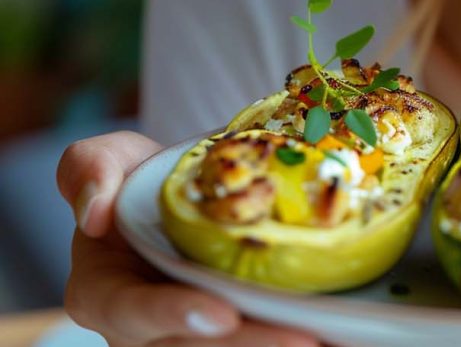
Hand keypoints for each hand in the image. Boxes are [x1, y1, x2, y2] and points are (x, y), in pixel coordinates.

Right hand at [58, 130, 320, 346]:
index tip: (221, 313)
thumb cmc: (142, 183)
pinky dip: (303, 344)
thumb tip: (94, 212)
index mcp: (105, 292)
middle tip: (303, 340)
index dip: (172, 316)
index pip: (129, 312)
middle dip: (249, 346)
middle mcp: (142, 332)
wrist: (188, 202)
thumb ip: (91, 168)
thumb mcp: (111, 159)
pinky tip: (342, 340)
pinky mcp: (230, 339)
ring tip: (331, 342)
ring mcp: (185, 340)